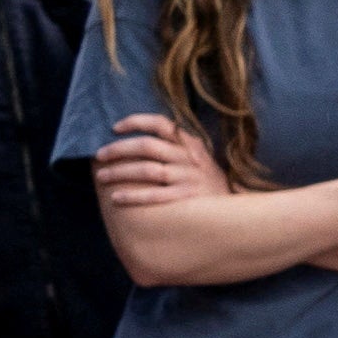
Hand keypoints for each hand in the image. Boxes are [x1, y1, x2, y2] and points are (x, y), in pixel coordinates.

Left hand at [90, 112, 228, 213]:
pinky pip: (153, 195)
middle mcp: (190, 159)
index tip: (115, 128)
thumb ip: (179, 148)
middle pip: (146, 146)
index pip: (161, 124)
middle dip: (118, 149)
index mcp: (192, 145)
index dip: (135, 122)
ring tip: (103, 177)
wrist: (237, 215)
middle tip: (100, 155)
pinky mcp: (186, 200)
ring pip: (146, 170)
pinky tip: (116, 198)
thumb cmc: (210, 187)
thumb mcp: (202, 161)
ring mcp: (189, 179)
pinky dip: (133, 196)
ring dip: (120, 172)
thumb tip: (140, 142)